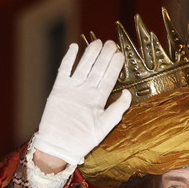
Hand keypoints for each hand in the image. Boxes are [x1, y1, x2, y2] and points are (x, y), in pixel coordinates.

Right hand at [32, 40, 131, 165]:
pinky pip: (64, 70)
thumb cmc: (84, 139)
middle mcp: (87, 92)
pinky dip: (69, 59)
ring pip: (83, 66)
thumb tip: (129, 92)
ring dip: (90, 54)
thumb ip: (118, 108)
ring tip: (97, 42)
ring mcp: (73, 89)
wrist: (61, 145)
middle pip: (98, 69)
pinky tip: (74, 47)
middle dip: (105, 56)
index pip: (109, 78)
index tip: (120, 54)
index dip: (115, 66)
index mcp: (99, 99)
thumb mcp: (105, 125)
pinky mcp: (59, 89)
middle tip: (111, 43)